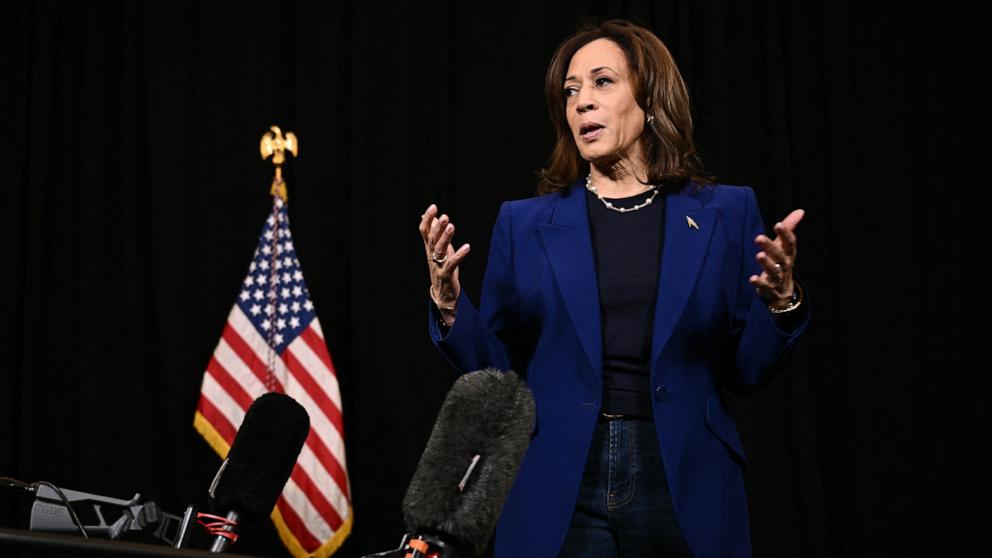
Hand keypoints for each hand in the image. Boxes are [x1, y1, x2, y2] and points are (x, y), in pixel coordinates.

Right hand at [419, 204, 470, 322]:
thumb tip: (428, 216)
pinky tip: (467, 247)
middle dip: (437, 227)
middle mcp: (431, 255)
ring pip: (439, 250)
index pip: (424, 231)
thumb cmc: (442, 267)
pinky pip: (452, 264)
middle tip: (444, 216)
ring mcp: (438, 265)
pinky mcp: (446, 275)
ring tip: (452, 226)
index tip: (433, 206)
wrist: (443, 294)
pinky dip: (459, 255)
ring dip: (445, 238)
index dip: (427, 219)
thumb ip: (434, 233)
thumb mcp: (438, 249)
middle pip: (431, 239)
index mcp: (429, 248)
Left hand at [749, 209, 803, 308]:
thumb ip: (789, 229)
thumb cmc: (780, 263)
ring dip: (766, 263)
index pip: (790, 243)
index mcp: (788, 254)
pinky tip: (752, 278)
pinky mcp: (770, 289)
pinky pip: (765, 286)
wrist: (782, 292)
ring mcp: (778, 278)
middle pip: (779, 256)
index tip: (778, 224)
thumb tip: (800, 211)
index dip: (786, 234)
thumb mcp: (784, 247)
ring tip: (759, 256)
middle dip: (770, 247)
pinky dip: (759, 283)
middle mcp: (784, 265)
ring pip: (773, 271)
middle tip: (758, 238)